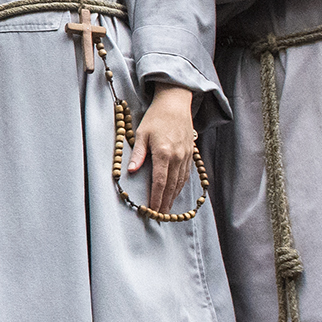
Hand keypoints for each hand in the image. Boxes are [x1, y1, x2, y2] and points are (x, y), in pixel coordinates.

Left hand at [126, 84, 198, 214]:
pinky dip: (180, 187)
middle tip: (159, 217)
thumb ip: (137, 154)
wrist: (176, 104)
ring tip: (166, 210)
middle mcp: (177, 157)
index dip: (156, 198)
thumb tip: (131, 171)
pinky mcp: (190, 154)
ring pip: (180, 182)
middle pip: (171, 186)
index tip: (152, 210)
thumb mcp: (141, 134)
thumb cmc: (156, 118)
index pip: (159, 182)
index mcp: (163, 153)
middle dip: (165, 203)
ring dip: (173, 197)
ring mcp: (186, 156)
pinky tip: (175, 193)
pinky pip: (185, 175)